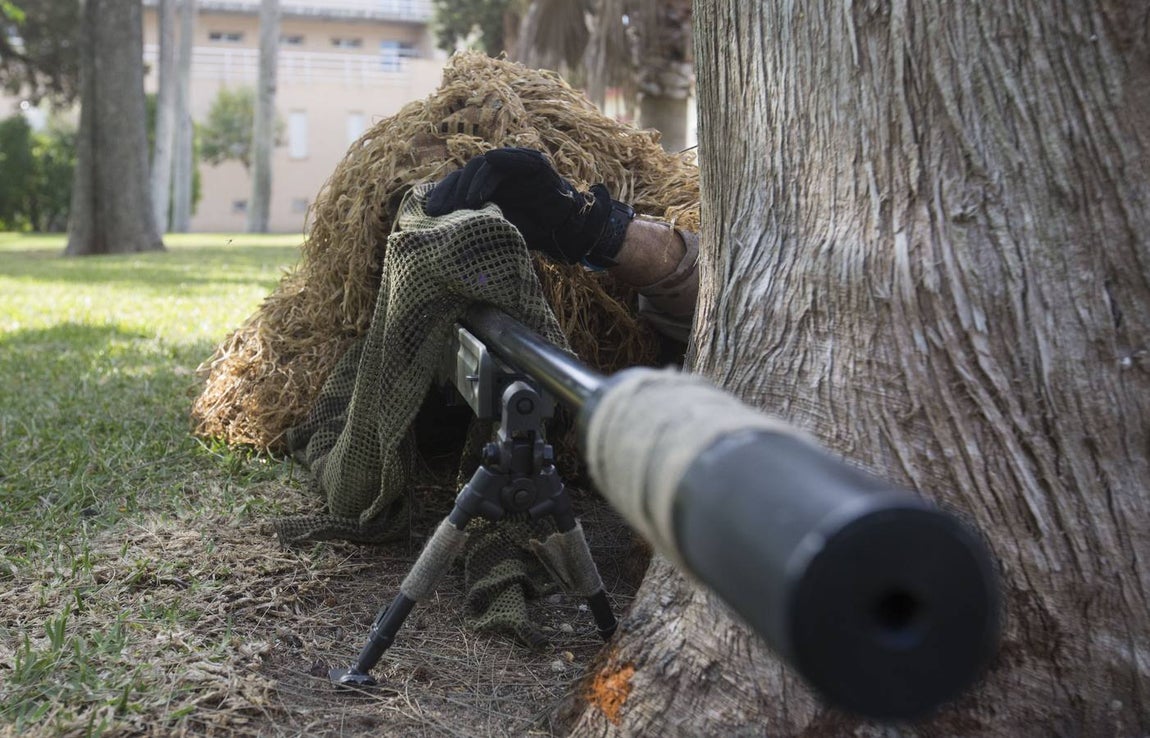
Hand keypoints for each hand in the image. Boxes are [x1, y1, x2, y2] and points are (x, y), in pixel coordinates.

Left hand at [424, 147, 631, 266]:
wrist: (565, 230)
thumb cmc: (530, 231)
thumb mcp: (494, 225)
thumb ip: (473, 218)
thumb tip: (441, 226)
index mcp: (487, 183)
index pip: (458, 181)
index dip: (444, 193)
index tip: (431, 212)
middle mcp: (499, 170)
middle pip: (467, 171)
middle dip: (453, 190)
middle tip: (443, 211)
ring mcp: (516, 163)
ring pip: (483, 164)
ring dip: (471, 183)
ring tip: (465, 204)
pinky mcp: (533, 163)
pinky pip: (508, 161)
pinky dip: (494, 170)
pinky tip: (482, 187)